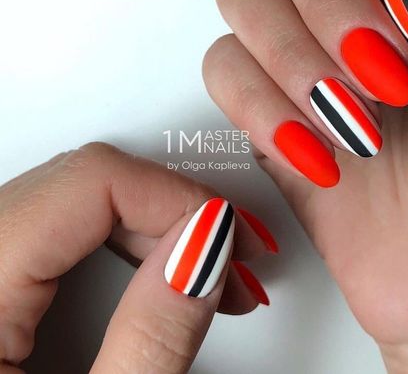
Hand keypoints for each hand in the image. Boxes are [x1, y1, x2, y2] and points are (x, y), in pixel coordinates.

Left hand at [0, 142, 274, 371]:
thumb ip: (151, 338)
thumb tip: (206, 248)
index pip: (90, 181)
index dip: (174, 197)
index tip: (229, 235)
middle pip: (89, 185)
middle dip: (175, 214)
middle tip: (230, 261)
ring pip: (81, 200)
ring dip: (154, 227)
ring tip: (204, 273)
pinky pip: (64, 228)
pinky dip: (122, 244)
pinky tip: (156, 276)